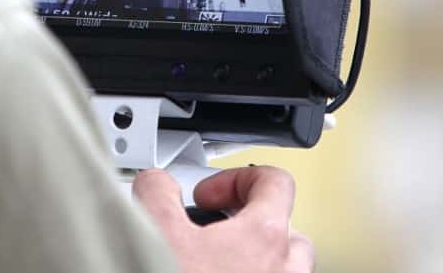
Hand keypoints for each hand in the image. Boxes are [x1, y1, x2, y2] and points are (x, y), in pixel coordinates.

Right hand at [133, 167, 313, 272]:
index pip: (275, 182)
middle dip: (249, 224)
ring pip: (284, 270)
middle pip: (286, 230)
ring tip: (216, 264)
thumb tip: (156, 183)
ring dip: (255, 261)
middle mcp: (284, 270)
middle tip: (214, 230)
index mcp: (264, 236)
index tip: (208, 194)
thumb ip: (158, 193)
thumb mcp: (157, 232)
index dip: (239, 178)